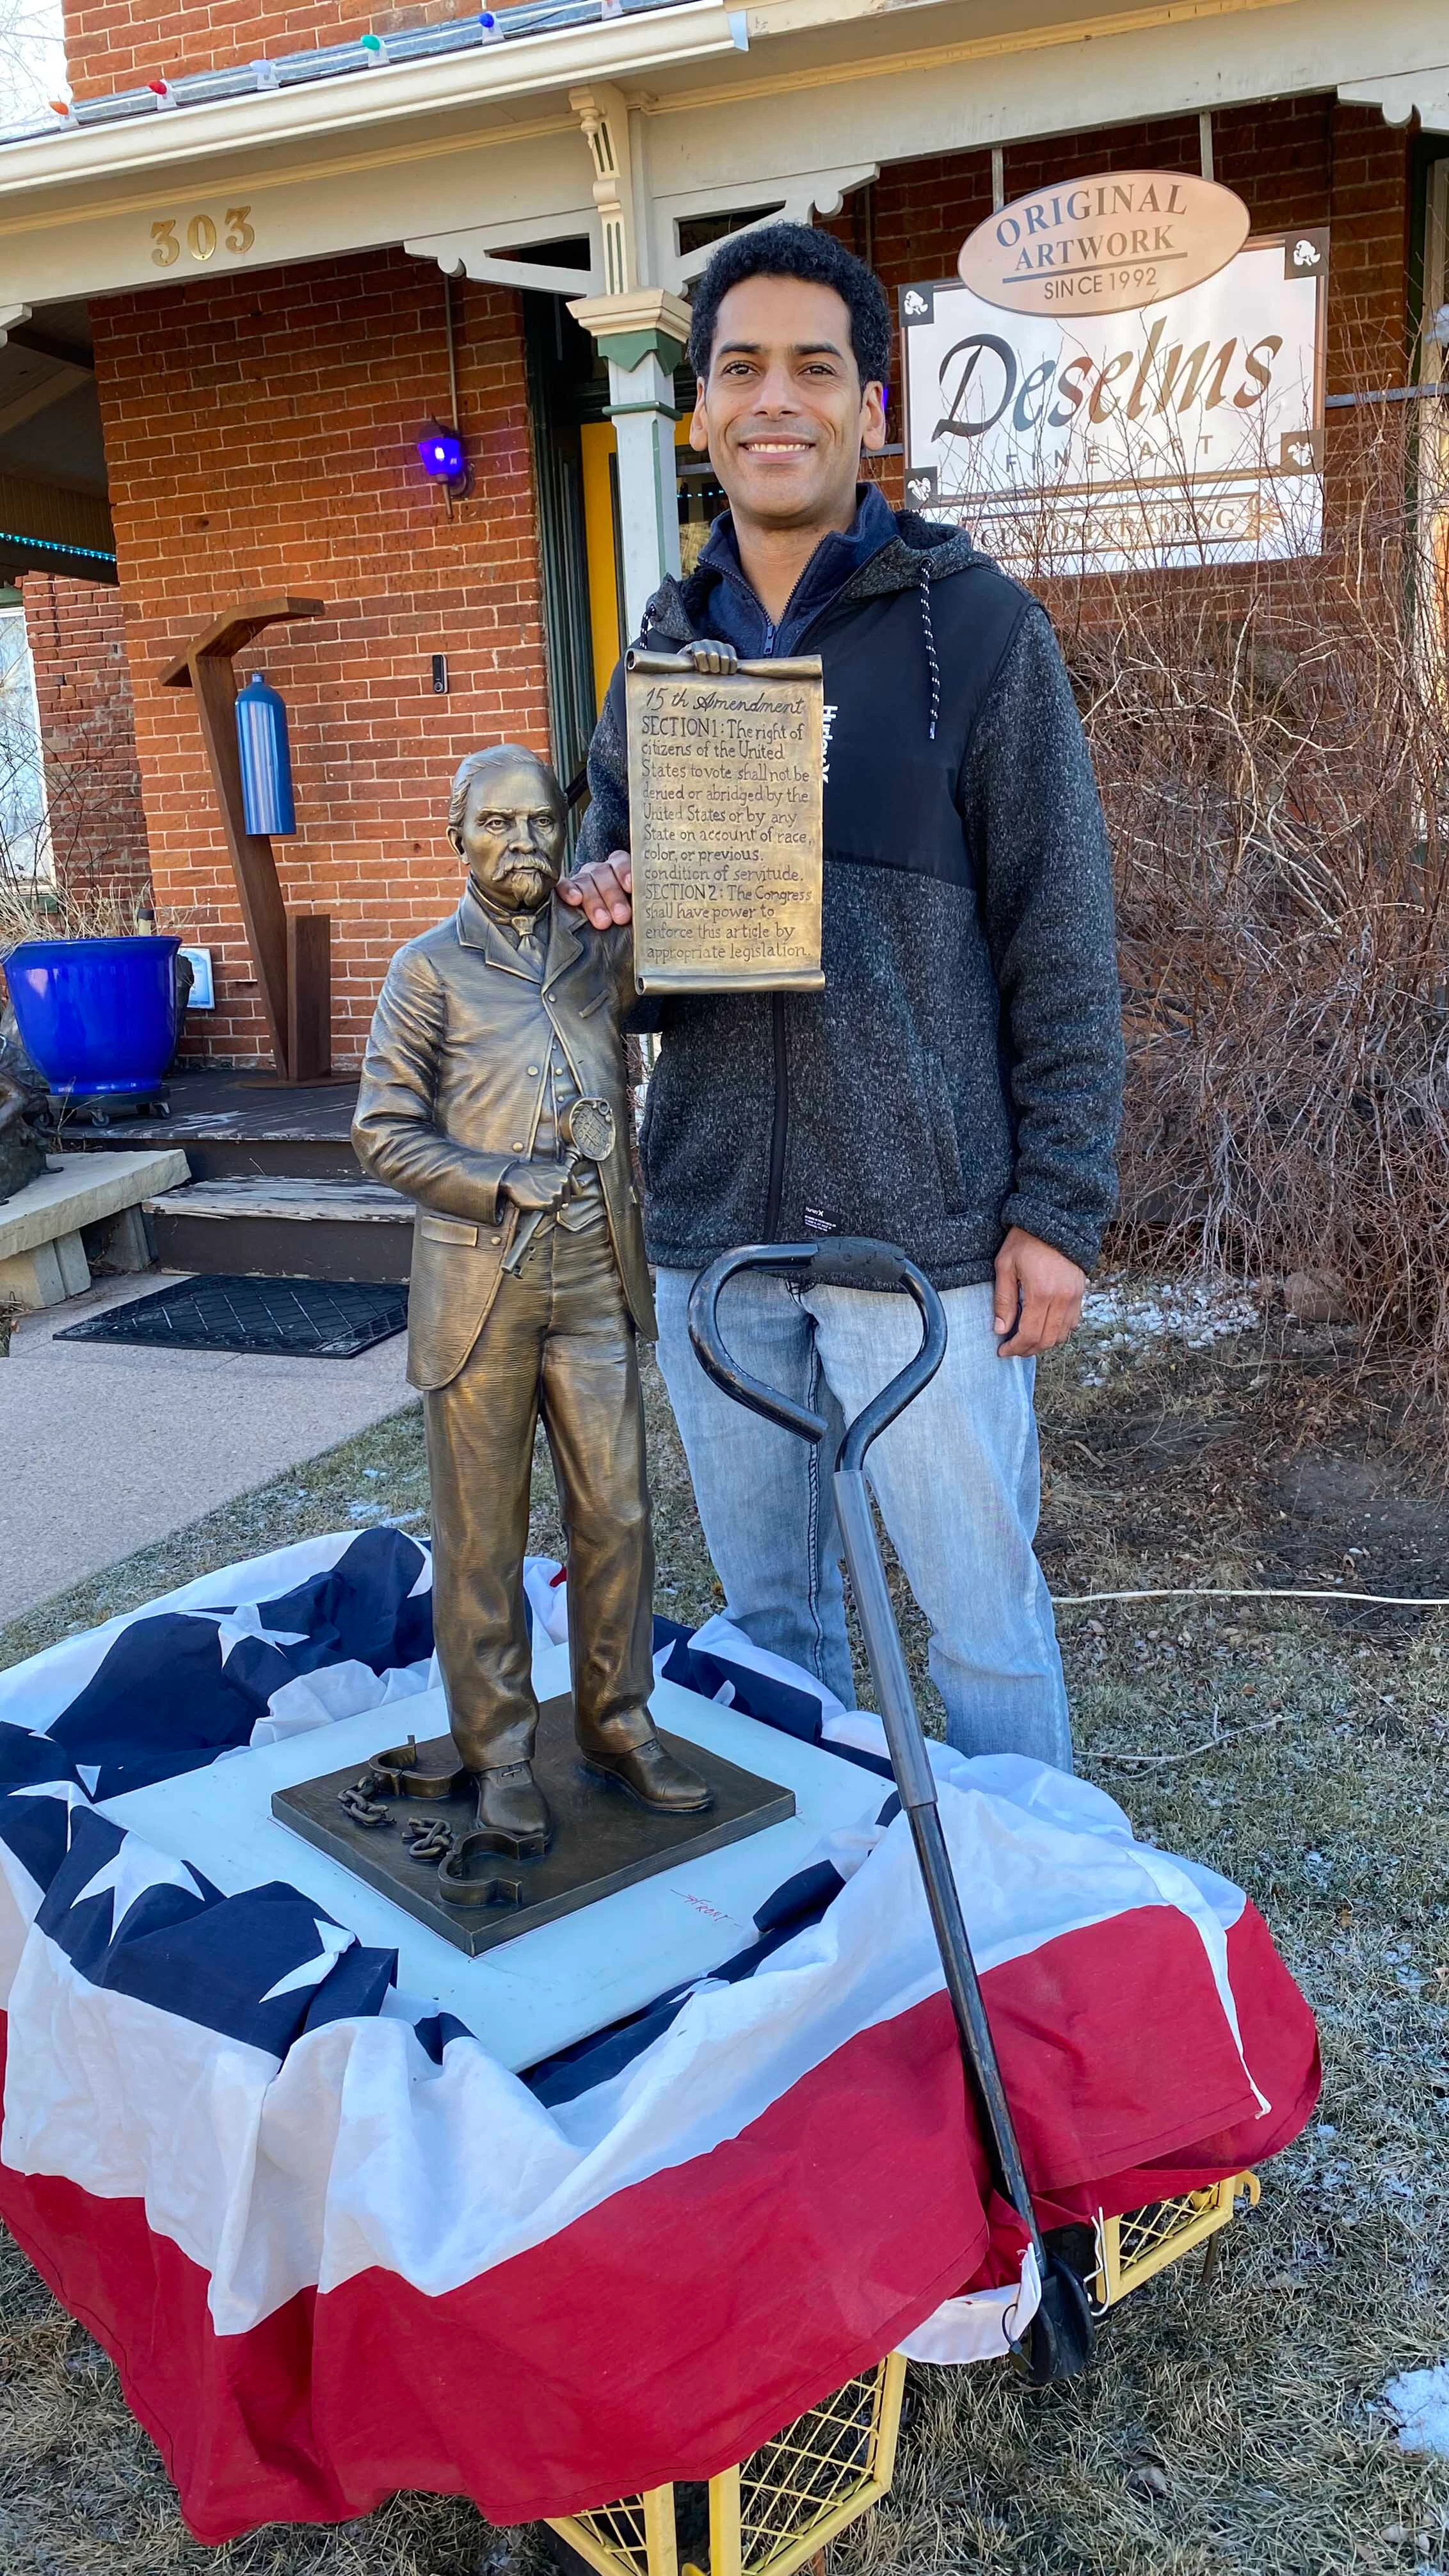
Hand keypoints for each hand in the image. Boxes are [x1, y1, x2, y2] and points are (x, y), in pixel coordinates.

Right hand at [501, 1158, 572, 1212]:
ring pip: (559, 1206)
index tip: (556, 1190)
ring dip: (549, 1203)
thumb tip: (579, 1189)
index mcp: (564, 1171)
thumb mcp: (548, 1169)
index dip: (566, 1192)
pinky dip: (543, 1208)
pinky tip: (535, 1200)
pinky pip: (550, 1211)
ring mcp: (557, 1192)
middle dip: (556, 1198)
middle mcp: (563, 1180)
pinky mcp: (549, 1202)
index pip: (576, 1189)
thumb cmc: (527, 1173)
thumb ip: (562, 1177)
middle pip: (567, 1199)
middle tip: (542, 1190)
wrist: (511, 1177)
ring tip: (538, 1194)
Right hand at [558, 850, 632, 929]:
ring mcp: (582, 879)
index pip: (620, 861)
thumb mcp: (633, 908)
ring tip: (603, 921)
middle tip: (621, 916)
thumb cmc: (622, 916)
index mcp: (618, 869)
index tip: (630, 887)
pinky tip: (574, 900)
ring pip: (586, 881)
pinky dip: (568, 891)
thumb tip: (648, 914)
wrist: (601, 930)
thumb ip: (639, 905)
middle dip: (613, 895)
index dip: (625, 871)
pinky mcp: (565, 889)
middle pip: (603, 873)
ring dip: (594, 901)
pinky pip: (563, 885)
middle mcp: (600, 871)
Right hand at [684, 638, 738, 675]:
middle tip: (713, 673)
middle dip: (719, 670)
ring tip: (706, 671)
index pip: (733, 661)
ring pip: (714, 656)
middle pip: (725, 659)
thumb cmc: (705, 670)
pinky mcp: (695, 644)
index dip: (730, 670)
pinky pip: (701, 654)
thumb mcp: (720, 670)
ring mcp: (707, 643)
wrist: (685, 663)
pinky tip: (698, 667)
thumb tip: (744, 676)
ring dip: (710, 668)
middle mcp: (718, 644)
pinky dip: (700, 664)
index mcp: (727, 649)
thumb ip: (729, 671)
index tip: (724, 675)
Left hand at [993, 1226, 1086, 1357]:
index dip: (1015, 1348)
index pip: (1029, 1334)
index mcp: (1041, 1292)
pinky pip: (1072, 1323)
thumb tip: (1000, 1330)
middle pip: (1046, 1339)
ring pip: (1061, 1335)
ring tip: (1026, 1340)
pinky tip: (1043, 1327)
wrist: (1054, 1220)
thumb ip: (1003, 1301)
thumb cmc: (1024, 1241)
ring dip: (1043, 1343)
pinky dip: (1058, 1331)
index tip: (1003, 1351)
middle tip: (1012, 1349)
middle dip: (1027, 1349)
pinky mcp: (1080, 1292)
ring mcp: (1074, 1296)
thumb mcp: (1005, 1266)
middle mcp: (1062, 1298)